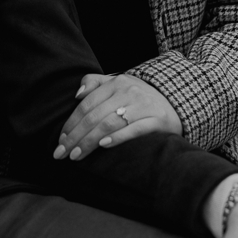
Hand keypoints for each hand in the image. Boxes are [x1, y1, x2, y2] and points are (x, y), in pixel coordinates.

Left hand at [55, 72, 181, 159]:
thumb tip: (77, 94)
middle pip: (95, 116)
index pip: (87, 104)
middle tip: (61, 154)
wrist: (176, 104)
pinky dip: (117, 137)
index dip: (71, 123)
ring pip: (110, 123)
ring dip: (90, 141)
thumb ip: (95, 83)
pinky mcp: (158, 119)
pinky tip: (103, 146)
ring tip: (76, 155)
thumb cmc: (140, 99)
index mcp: (118, 82)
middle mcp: (130, 91)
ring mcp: (145, 105)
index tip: (60, 140)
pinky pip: (134, 129)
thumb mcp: (119, 85)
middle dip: (75, 137)